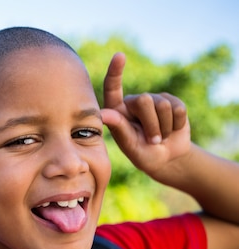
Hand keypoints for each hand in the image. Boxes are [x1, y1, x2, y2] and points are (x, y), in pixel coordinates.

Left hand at [100, 53, 191, 178]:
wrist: (168, 157)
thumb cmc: (143, 155)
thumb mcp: (131, 147)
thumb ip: (120, 129)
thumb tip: (104, 114)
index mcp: (117, 111)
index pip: (113, 88)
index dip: (115, 71)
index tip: (120, 56)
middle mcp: (133, 102)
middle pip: (145, 100)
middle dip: (151, 124)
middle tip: (153, 140)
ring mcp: (154, 100)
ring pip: (163, 105)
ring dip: (164, 128)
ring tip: (160, 137)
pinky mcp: (173, 101)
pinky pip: (178, 109)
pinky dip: (177, 125)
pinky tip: (172, 129)